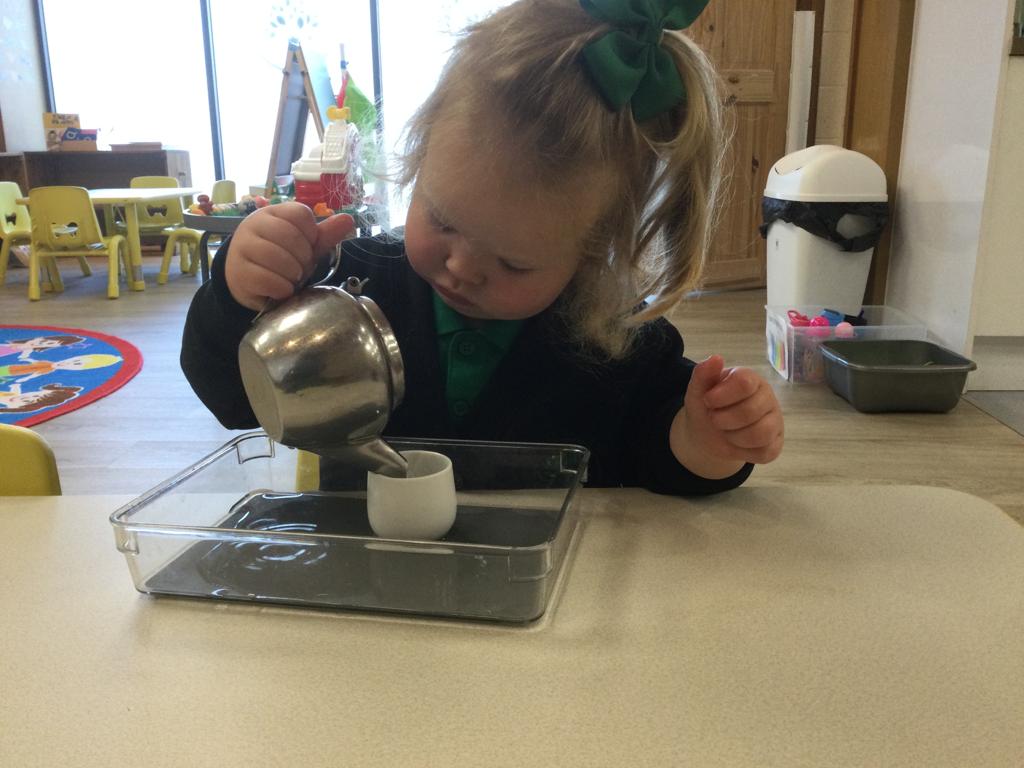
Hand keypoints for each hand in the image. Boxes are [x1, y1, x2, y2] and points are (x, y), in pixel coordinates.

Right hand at [224, 203, 355, 310]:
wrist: (246, 280)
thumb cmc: (279, 259)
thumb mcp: (303, 245)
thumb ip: (324, 235)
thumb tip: (349, 220)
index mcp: (272, 213)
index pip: (300, 214)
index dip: (311, 235)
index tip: (307, 247)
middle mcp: (253, 225)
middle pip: (290, 236)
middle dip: (303, 258)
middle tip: (300, 268)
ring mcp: (242, 248)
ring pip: (278, 258)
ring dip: (293, 274)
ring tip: (291, 278)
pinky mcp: (239, 273)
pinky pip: (268, 280)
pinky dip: (282, 289)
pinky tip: (281, 290)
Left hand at [670, 355, 783, 477]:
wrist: (706, 434)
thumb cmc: (706, 407)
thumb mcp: (697, 390)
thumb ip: (703, 374)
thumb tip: (716, 358)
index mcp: (750, 379)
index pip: (744, 383)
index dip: (722, 396)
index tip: (708, 400)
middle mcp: (767, 397)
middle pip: (750, 412)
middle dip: (723, 420)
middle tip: (715, 419)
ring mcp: (774, 421)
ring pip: (759, 434)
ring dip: (733, 437)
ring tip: (726, 431)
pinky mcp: (775, 444)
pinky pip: (764, 452)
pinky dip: (743, 451)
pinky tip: (737, 443)